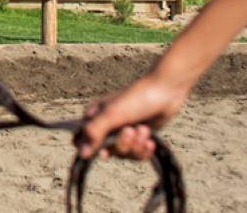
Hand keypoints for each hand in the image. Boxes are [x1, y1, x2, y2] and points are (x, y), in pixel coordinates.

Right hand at [74, 73, 189, 160]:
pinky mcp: (138, 137)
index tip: (103, 150)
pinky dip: (143, 150)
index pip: (80, 139)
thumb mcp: (112, 114)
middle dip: (121, 145)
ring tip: (143, 130)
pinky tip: (150, 141)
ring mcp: (123, 132)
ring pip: (122, 154)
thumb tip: (82, 154)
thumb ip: (94, 132)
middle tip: (131, 130)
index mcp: (95, 117)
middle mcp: (107, 125)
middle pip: (105, 151)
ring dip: (135, 146)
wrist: (166, 91)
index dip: (88, 148)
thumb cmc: (136, 98)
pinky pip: (136, 154)